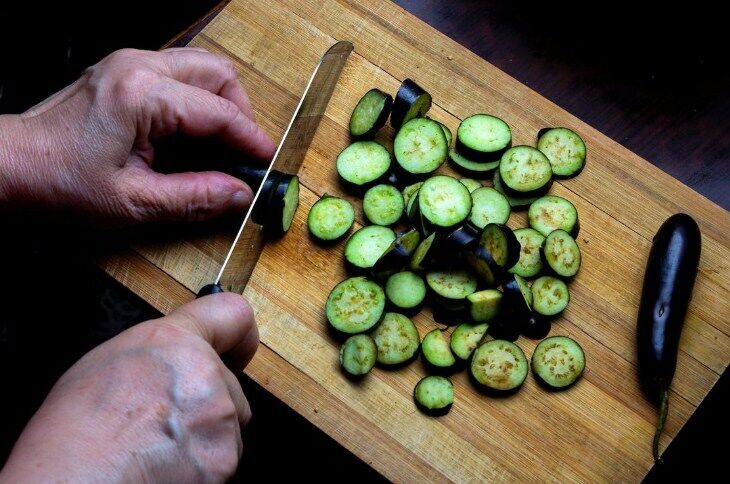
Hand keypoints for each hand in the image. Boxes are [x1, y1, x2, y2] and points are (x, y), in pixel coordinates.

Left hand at [0, 47, 275, 224]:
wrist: (11, 166)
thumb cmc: (60, 183)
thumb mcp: (134, 202)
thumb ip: (195, 197)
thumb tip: (240, 194)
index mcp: (142, 95)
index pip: (219, 111)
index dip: (251, 139)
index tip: (267, 162)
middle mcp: (138, 66)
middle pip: (218, 73)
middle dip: (240, 112)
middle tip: (243, 152)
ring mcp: (128, 63)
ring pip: (200, 68)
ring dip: (220, 102)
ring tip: (221, 144)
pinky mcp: (122, 70)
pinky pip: (177, 73)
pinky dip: (197, 99)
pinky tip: (191, 134)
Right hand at [0, 293, 257, 482]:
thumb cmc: (72, 435)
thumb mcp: (105, 364)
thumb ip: (158, 354)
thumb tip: (175, 361)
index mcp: (173, 341)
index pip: (234, 314)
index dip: (237, 336)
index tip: (236, 349)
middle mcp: (203, 373)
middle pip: (229, 384)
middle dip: (206, 402)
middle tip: (165, 422)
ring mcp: (219, 417)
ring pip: (228, 425)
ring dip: (204, 436)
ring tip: (157, 449)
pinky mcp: (225, 458)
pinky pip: (224, 459)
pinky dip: (203, 466)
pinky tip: (166, 468)